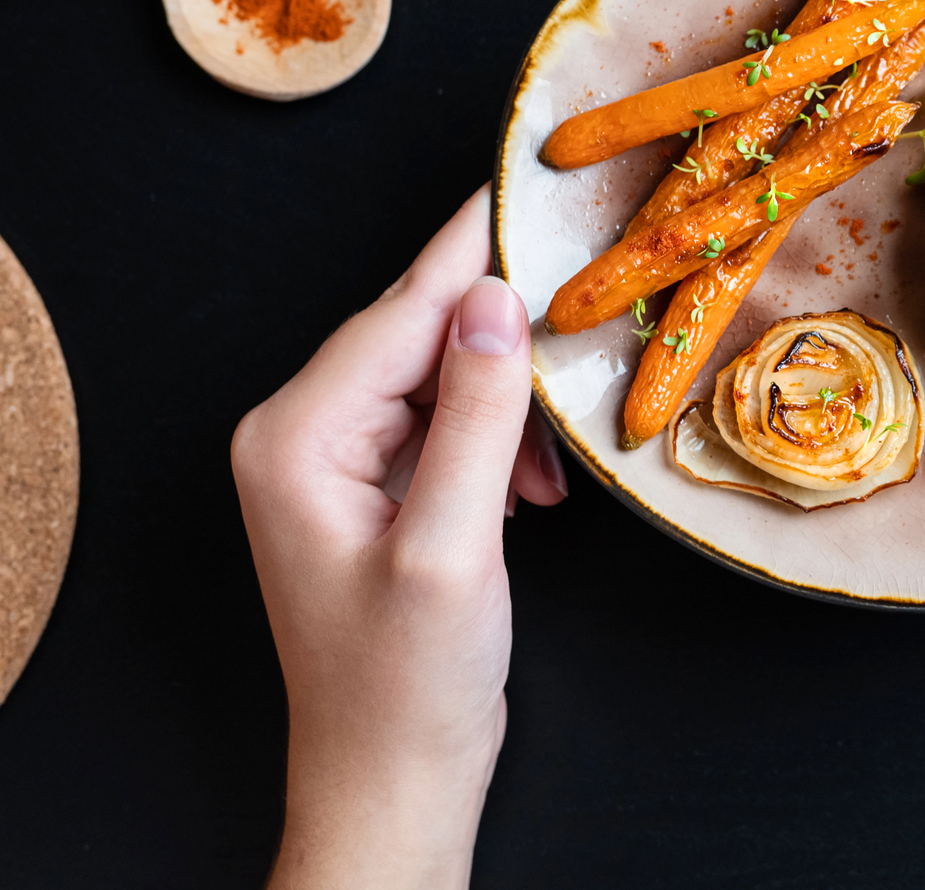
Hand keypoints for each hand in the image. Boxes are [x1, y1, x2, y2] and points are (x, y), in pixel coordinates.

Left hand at [231, 187, 566, 889]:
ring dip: (507, 400)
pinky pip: (444, 420)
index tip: (527, 184)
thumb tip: (494, 302)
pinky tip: (533, 485)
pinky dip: (497, 438)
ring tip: (553, 455)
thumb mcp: (452, 546)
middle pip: (419, 335)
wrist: (391, 777)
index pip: (401, 313)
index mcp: (296, 437)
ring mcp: (334, 460)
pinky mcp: (372, 486)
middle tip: (589, 304)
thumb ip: (473, 417)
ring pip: (441, 374)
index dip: (473, 249)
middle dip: (504, 333)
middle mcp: (301, 434)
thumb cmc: (407, 685)